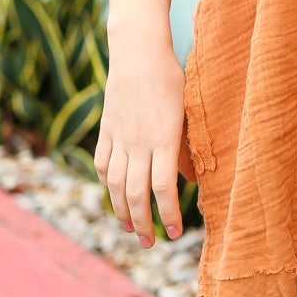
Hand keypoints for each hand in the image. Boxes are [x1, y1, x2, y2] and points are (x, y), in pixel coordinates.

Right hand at [95, 35, 195, 244]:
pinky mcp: (107, 130)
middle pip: (137, 193)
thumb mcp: (188, 112)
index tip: (175, 233)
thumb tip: (192, 181)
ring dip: (123, 211)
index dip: (168, 215)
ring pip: (117, 184)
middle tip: (150, 243)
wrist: (138, 53)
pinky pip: (104, 165)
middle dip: (143, 224)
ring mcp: (119, 137)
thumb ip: (189, 148)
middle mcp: (138, 142)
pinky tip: (115, 196)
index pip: (164, 188)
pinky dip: (108, 185)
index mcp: (164, 139)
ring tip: (131, 229)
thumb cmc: (173, 80)